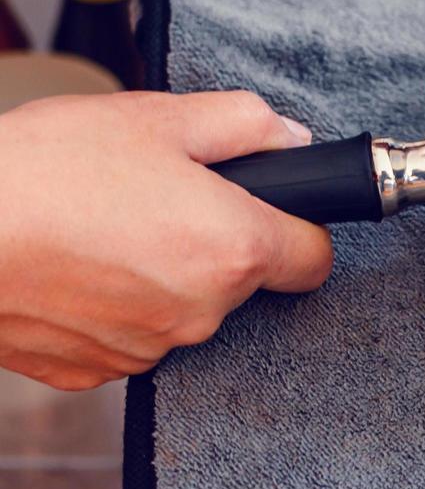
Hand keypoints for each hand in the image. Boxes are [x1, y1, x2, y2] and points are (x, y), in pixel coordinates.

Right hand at [0, 91, 332, 389]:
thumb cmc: (47, 171)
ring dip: (163, 274)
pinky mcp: (92, 370)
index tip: (274, 210)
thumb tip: (288, 137)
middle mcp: (200, 312)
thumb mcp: (159, 117)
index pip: (313, 259)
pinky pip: (129, 334)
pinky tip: (77, 264)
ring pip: (184, 308)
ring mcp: (145, 348)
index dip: (299, 227)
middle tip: (161, 197)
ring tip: (107, 225)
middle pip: (243, 280)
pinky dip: (115, 304)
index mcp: (233, 249)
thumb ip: (244, 124)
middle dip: (216, 240)